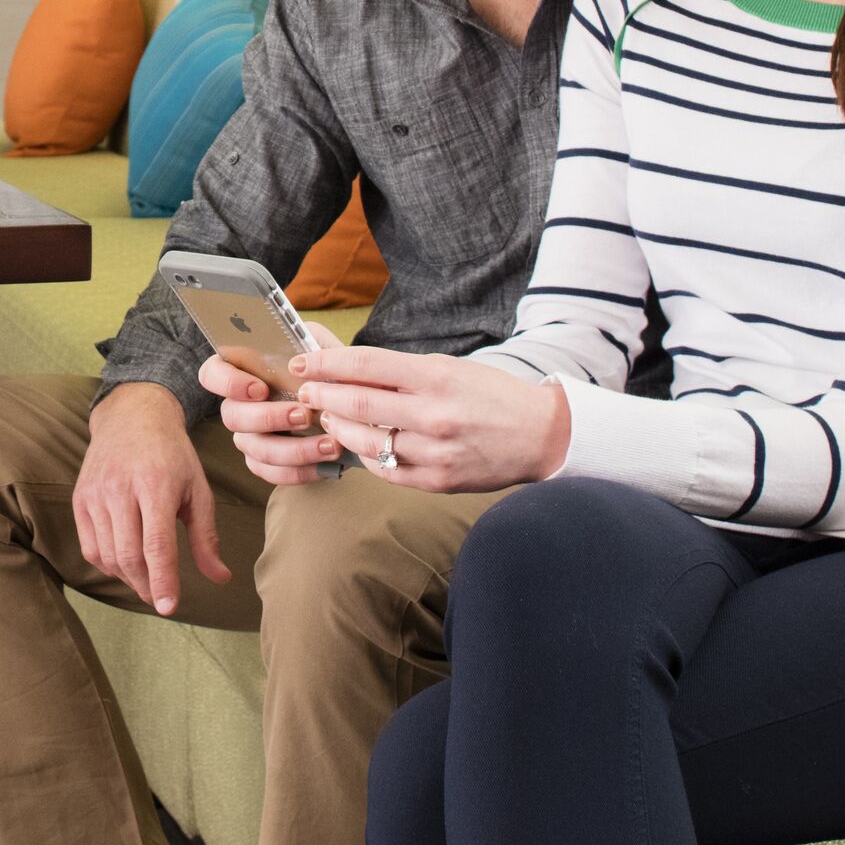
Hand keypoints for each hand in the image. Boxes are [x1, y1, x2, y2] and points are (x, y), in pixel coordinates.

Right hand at [72, 382, 229, 614]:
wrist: (132, 416)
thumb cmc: (172, 454)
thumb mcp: (198, 489)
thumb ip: (206, 536)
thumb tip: (220, 578)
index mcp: (156, 485)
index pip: (156, 544)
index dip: (162, 580)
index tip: (168, 607)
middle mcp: (120, 489)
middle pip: (128, 555)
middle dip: (146, 585)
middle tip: (160, 598)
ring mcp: (95, 494)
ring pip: (108, 555)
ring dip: (128, 578)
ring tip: (146, 581)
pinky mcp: (80, 498)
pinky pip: (90, 547)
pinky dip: (107, 564)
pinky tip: (124, 564)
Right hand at [201, 350, 342, 488]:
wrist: (348, 403)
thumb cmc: (328, 371)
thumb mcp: (322, 347)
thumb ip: (310, 346)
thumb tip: (300, 362)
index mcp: (243, 371)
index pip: (212, 373)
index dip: (228, 383)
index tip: (260, 389)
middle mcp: (239, 405)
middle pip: (232, 416)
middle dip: (268, 418)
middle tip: (304, 415)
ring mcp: (249, 436)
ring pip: (255, 449)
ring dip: (294, 449)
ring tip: (328, 444)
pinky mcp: (265, 463)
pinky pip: (273, 473)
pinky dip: (302, 471)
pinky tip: (327, 462)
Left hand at [281, 328, 569, 494]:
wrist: (541, 436)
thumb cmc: (491, 395)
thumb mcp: (449, 368)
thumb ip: (399, 370)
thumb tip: (346, 364)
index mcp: (436, 377)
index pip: (366, 365)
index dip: (326, 363)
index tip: (303, 362)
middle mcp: (433, 415)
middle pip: (357, 405)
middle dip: (322, 396)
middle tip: (306, 390)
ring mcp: (434, 452)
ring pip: (365, 442)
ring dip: (337, 428)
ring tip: (328, 418)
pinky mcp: (437, 482)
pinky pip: (385, 470)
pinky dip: (366, 456)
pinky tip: (360, 445)